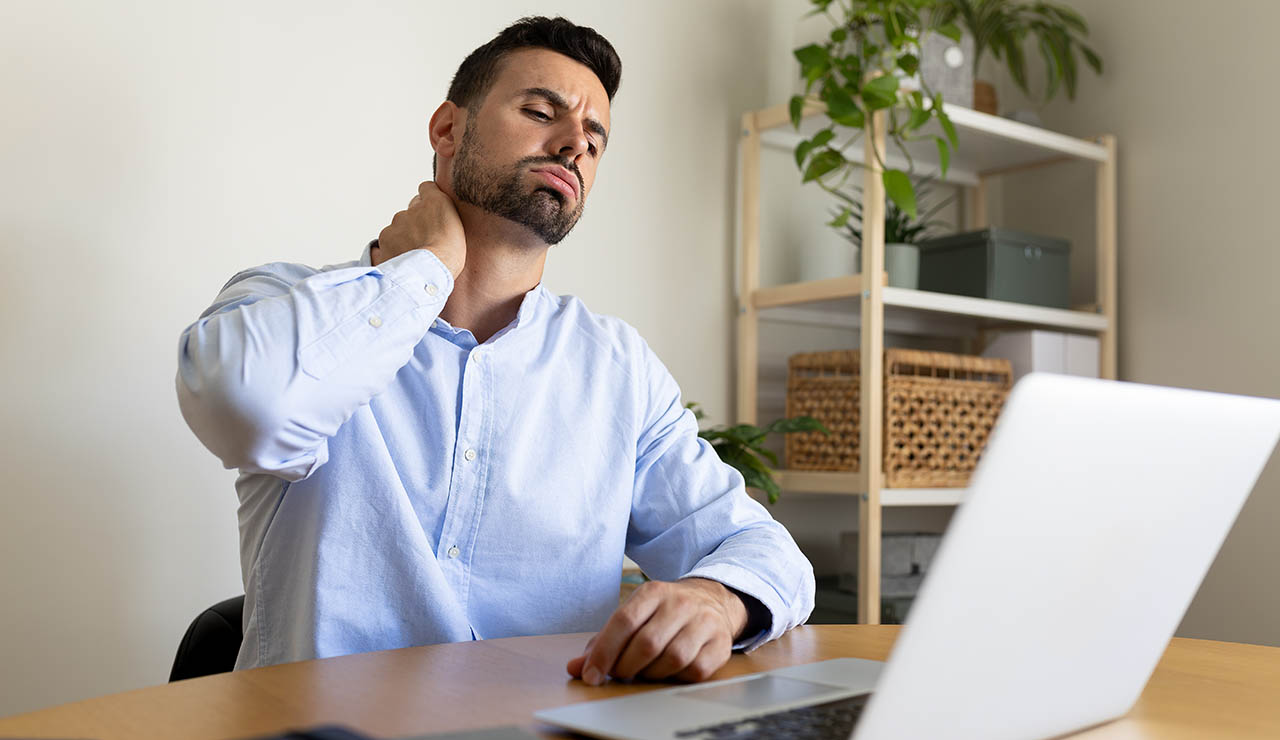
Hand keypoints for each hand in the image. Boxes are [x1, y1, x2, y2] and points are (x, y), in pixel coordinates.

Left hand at [372, 181, 465, 277]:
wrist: (429, 273)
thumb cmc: (449, 255)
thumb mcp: (458, 227)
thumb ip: (444, 213)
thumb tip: (435, 210)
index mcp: (434, 202)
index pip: (427, 188)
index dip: (429, 201)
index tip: (432, 213)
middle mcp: (411, 209)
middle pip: (411, 211)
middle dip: (416, 223)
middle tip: (426, 242)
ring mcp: (394, 225)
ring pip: (398, 228)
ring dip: (404, 238)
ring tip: (416, 256)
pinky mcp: (383, 241)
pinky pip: (385, 244)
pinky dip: (392, 250)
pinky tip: (403, 261)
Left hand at [566, 578, 748, 684]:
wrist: (712, 601)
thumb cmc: (664, 613)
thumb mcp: (634, 615)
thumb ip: (603, 641)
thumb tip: (575, 668)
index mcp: (653, 591)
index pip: (624, 621)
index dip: (604, 651)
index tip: (591, 675)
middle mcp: (680, 603)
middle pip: (647, 643)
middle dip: (625, 667)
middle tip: (619, 674)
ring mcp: (704, 622)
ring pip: (672, 659)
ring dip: (650, 674)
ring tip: (644, 671)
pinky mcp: (720, 644)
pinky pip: (695, 670)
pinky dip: (676, 678)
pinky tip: (669, 671)